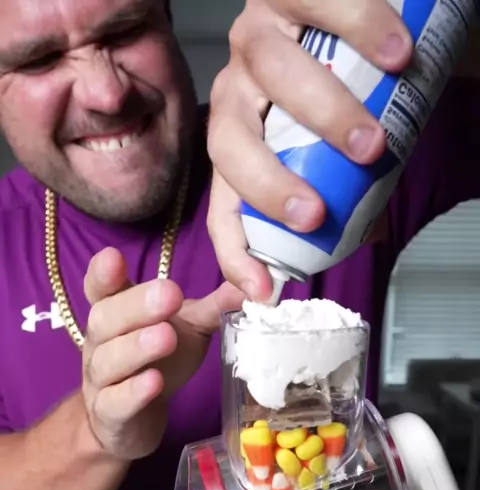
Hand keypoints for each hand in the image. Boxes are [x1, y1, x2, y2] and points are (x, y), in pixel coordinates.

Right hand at [83, 247, 243, 459]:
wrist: (135, 422)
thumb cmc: (161, 364)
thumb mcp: (189, 329)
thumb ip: (214, 306)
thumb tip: (258, 281)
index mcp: (116, 314)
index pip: (100, 288)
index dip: (102, 273)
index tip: (113, 257)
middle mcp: (101, 344)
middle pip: (105, 319)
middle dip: (136, 306)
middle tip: (168, 294)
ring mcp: (101, 381)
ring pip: (108, 361)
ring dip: (136, 348)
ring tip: (165, 336)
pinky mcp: (109, 416)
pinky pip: (115, 403)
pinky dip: (133, 393)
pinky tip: (153, 383)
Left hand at [207, 0, 412, 294]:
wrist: (367, 12)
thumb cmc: (350, 89)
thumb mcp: (338, 153)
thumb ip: (347, 191)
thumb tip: (360, 237)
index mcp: (242, 140)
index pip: (222, 204)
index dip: (235, 253)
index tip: (261, 292)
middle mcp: (238, 90)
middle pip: (230, 142)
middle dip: (268, 187)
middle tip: (315, 214)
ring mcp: (258, 35)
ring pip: (272, 73)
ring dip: (323, 117)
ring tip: (373, 144)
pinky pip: (319, 5)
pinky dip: (361, 30)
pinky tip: (396, 57)